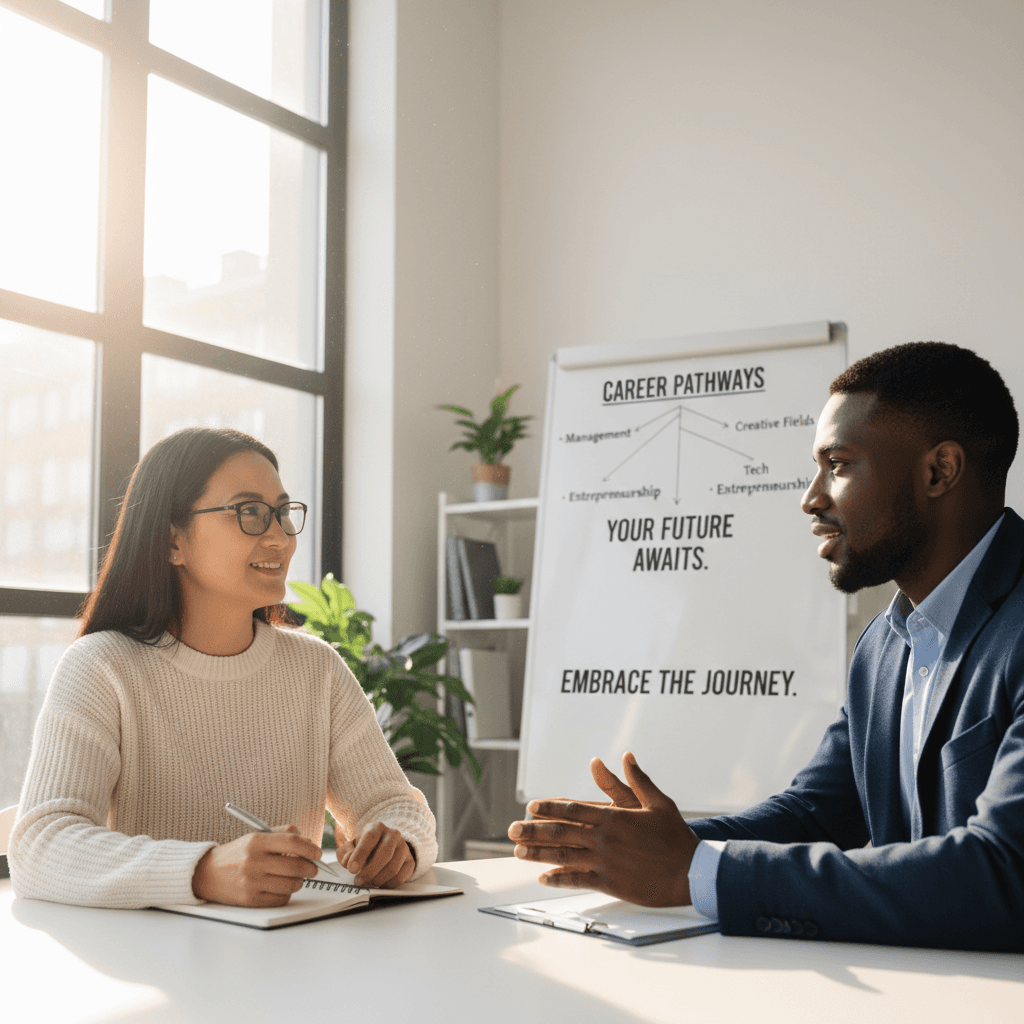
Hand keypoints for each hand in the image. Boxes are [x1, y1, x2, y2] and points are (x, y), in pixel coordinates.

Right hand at [192, 825, 322, 906]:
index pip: (292, 842)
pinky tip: (282, 887)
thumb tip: (308, 841)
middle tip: (312, 868)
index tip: (317, 852)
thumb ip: (282, 834)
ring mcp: (252, 882)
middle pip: (295, 865)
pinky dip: (286, 894)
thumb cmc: (237, 854)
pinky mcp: (250, 900)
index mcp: (257, 841)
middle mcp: (254, 861)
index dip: (310, 848)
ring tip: (296, 877)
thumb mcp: (256, 836)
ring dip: (299, 881)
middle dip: (310, 868)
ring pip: (291, 884)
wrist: (207, 874)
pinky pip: (280, 899)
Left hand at [335, 821, 415, 888]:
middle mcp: (393, 834)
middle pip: (385, 854)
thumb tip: (348, 861)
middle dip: (369, 872)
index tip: (351, 869)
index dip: (361, 854)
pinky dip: (388, 885)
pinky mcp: (410, 861)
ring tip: (368, 883)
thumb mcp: (352, 846)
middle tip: (359, 881)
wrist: (383, 847)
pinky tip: (379, 883)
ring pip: (393, 868)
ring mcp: (404, 848)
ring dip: (378, 880)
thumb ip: (345, 853)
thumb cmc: (365, 848)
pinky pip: (400, 877)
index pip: (370, 837)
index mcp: (377, 827)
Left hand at [507, 752, 699, 905]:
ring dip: (538, 854)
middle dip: (533, 831)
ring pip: (563, 856)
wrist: (691, 872)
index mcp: (614, 817)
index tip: (531, 806)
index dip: (549, 807)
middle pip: (561, 832)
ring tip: (517, 852)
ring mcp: (605, 862)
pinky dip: (559, 878)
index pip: (573, 809)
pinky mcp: (610, 883)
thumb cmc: (675, 836)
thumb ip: (636, 780)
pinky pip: (578, 880)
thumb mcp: (657, 802)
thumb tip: (626, 756)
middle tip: (512, 830)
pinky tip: (544, 878)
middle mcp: (604, 839)